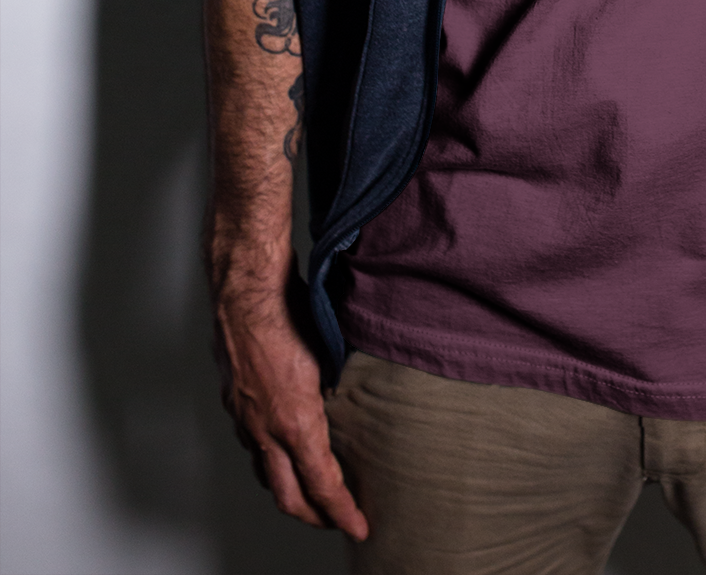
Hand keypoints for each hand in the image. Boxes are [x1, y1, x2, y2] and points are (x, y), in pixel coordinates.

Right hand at [210, 253, 368, 541]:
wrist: (245, 291)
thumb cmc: (290, 313)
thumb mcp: (330, 355)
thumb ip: (339, 389)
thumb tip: (357, 399)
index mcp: (296, 421)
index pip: (323, 485)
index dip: (342, 512)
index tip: (359, 526)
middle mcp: (266, 429)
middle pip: (288, 496)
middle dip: (314, 516)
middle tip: (335, 520)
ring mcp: (245, 419)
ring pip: (266, 473)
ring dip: (289, 489)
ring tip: (310, 491)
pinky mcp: (233, 403)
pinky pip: (252, 445)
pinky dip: (270, 458)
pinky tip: (281, 449)